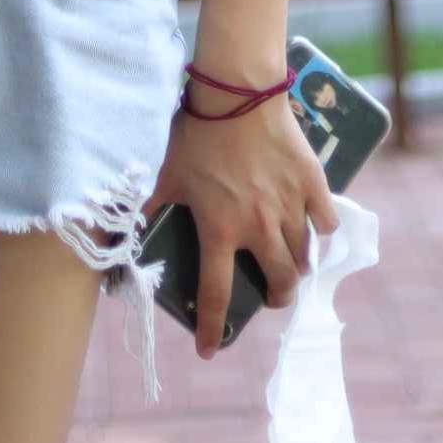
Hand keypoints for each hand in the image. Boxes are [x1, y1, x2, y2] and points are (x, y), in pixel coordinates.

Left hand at [140, 82, 338, 357]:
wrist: (238, 91)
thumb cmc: (196, 131)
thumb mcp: (164, 172)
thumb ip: (144, 207)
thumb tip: (116, 233)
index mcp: (220, 230)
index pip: (215, 295)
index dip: (211, 329)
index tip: (209, 351)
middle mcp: (259, 227)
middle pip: (279, 284)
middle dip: (276, 298)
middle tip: (271, 296)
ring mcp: (289, 207)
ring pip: (303, 256)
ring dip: (296, 267)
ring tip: (290, 264)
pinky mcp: (312, 184)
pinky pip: (326, 220)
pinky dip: (321, 229)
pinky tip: (315, 227)